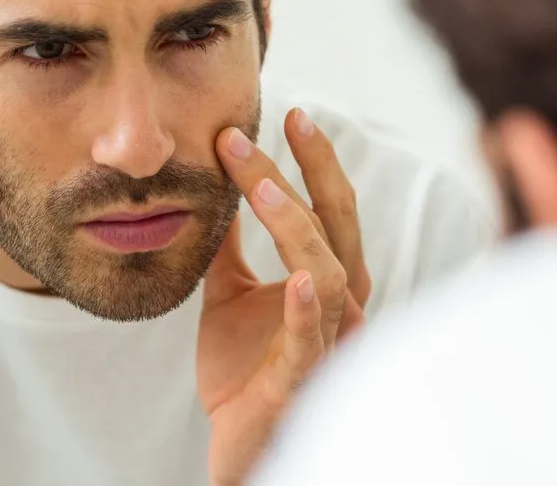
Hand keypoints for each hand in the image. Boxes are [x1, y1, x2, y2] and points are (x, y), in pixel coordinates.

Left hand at [199, 108, 369, 485]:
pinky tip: (299, 278)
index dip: (311, 160)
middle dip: (316, 171)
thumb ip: (229, 248)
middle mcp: (339, 303)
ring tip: (261, 186)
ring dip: (296, 227)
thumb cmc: (244, 370)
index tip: (285, 112)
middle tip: (289, 119)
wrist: (238, 444)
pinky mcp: (300, 378)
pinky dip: (307, 309)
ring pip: (328, 272)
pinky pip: (310, 340)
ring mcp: (326, 340)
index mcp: (327, 279)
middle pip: (337, 226)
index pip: (327, 207)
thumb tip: (217, 188)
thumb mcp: (229, 295)